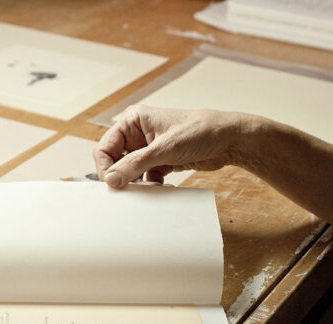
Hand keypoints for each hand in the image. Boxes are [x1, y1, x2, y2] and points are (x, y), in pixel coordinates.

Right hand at [93, 105, 246, 187]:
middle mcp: (137, 134)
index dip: (106, 167)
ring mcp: (148, 149)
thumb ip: (135, 164)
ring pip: (129, 172)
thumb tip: (111, 179)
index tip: (113, 185)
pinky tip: (160, 187)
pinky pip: (145, 178)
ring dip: (136, 184)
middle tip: (128, 192)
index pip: (105, 147)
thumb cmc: (199, 131)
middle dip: (121, 177)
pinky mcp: (160, 162)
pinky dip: (149, 186)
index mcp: (132, 121)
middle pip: (115, 162)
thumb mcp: (164, 149)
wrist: (228, 140)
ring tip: (148, 189)